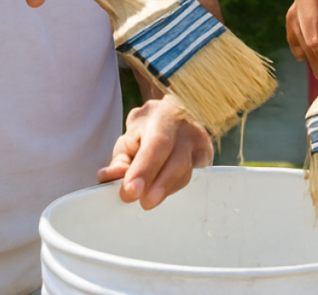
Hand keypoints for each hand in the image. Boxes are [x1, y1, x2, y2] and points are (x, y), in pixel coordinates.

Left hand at [97, 96, 213, 209]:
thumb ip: (120, 162)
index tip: (131, 191)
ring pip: (186, 174)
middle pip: (178, 162)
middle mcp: (187, 129)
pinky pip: (192, 179)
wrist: (174, 114)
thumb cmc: (148, 130)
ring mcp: (202, 143)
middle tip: (144, 203)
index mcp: (163, 117)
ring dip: (165, 190)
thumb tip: (110, 180)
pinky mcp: (207, 157)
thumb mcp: (129, 139)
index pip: (156, 145)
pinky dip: (174, 188)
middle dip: (160, 186)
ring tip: (148, 198)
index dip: (144, 170)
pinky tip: (162, 190)